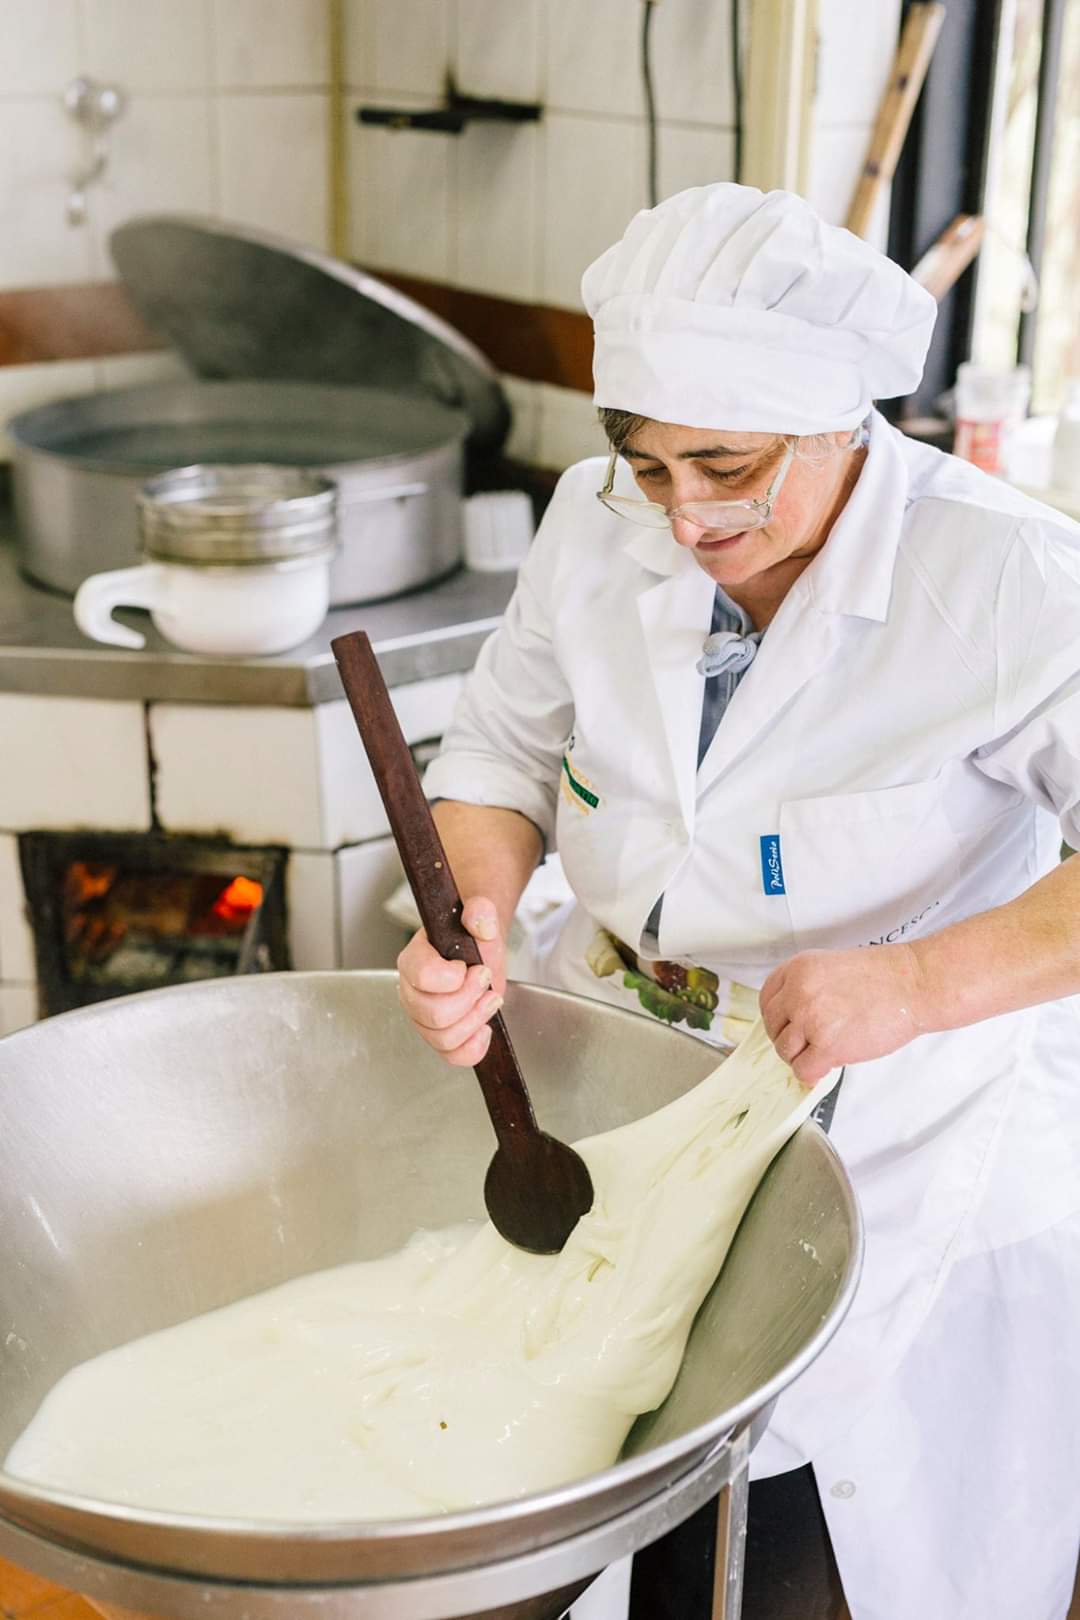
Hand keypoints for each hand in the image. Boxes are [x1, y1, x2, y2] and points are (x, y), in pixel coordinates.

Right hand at [396, 897, 507, 1066]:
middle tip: (485, 981)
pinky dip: (473, 1047)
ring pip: (443, 1037)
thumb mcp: (479, 915)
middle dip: (469, 1000)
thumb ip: (480, 912)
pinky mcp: (438, 1035)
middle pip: (433, 1013)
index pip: (422, 976)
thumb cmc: (471, 935)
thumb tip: (480, 923)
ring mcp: (422, 1016)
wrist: (477, 947)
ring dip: (475, 1020)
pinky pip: (450, 1055)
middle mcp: (411, 991)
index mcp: (413, 959)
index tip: (469, 965)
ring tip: (490, 1000)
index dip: (452, 977)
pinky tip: (485, 1029)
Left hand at [759, 944, 927, 1085]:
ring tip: (821, 1053)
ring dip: (801, 1057)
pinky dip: (812, 1073)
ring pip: (785, 1051)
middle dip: (789, 1039)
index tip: (786, 1026)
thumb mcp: (831, 966)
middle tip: (808, 1043)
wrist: (913, 984)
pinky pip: (803, 1070)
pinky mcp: (827, 1046)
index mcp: (797, 968)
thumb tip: (792, 1017)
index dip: (776, 1018)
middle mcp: (798, 992)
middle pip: (773, 1027)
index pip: (767, 1000)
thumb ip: (807, 986)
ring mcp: (810, 1019)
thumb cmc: (883, 976)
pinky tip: (825, 1066)